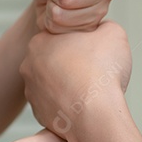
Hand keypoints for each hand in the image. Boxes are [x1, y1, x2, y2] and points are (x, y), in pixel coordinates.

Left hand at [20, 22, 131, 137]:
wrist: (95, 115)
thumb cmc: (102, 71)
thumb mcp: (113, 33)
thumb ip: (102, 26)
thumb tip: (100, 31)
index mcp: (39, 41)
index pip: (61, 36)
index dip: (82, 42)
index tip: (95, 51)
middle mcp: (28, 66)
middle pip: (55, 60)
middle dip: (72, 63)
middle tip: (94, 70)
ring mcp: (31, 92)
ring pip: (54, 83)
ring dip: (69, 85)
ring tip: (90, 90)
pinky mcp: (38, 114)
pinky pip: (55, 104)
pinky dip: (68, 104)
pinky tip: (84, 105)